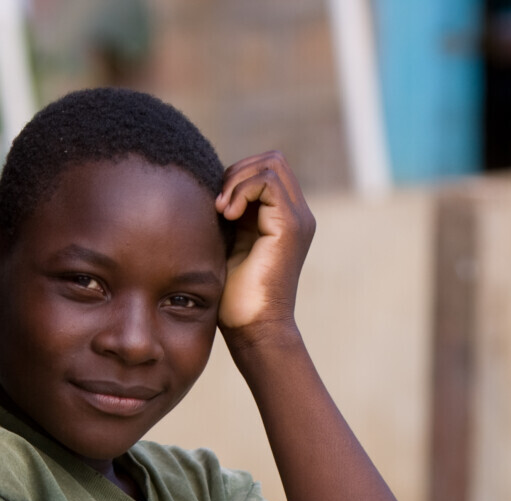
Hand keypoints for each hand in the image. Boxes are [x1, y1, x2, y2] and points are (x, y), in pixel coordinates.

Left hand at [215, 152, 315, 338]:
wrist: (253, 330)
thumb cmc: (234, 300)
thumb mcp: (227, 245)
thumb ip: (230, 215)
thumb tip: (212, 186)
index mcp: (283, 219)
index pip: (265, 171)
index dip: (237, 177)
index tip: (215, 207)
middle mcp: (297, 215)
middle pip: (271, 160)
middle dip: (237, 173)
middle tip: (217, 206)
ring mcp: (298, 219)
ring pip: (271, 164)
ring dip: (237, 181)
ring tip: (221, 211)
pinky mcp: (291, 226)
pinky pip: (267, 181)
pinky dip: (241, 190)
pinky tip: (226, 215)